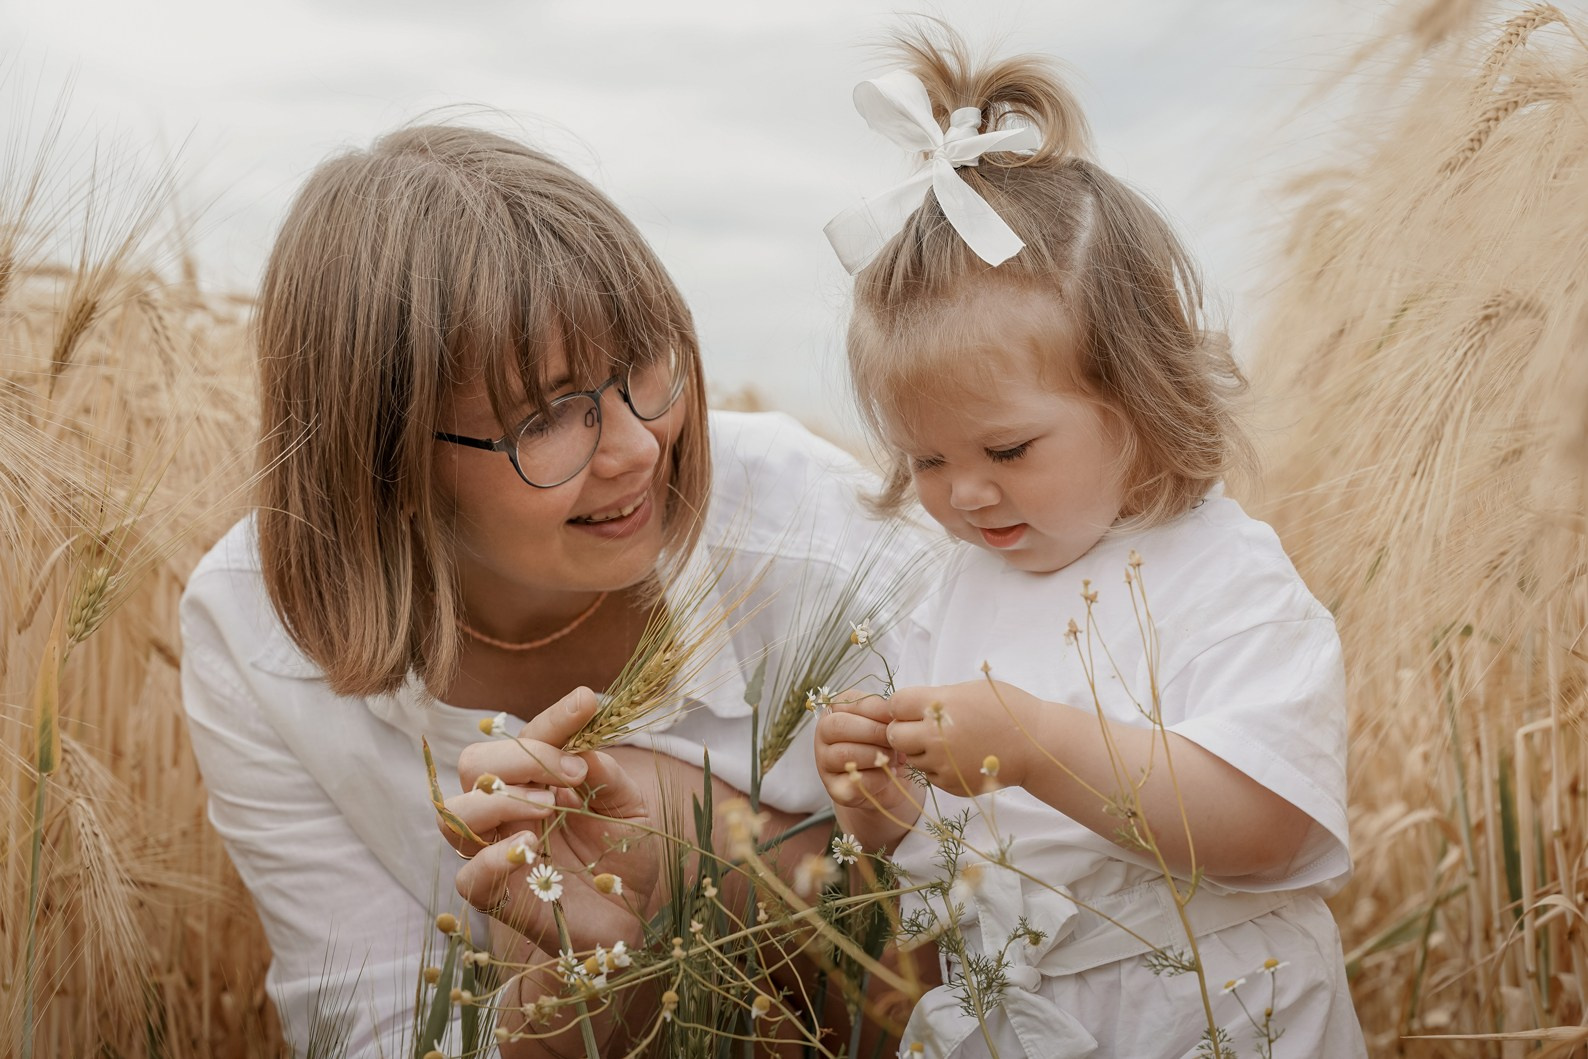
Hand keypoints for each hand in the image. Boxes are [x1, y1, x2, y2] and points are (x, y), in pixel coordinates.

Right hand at [445, 687, 660, 954]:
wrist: (632, 918)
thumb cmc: (623, 858)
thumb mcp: (629, 809)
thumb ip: (608, 777)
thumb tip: (585, 750)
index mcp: (535, 781)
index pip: (525, 737)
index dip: (553, 718)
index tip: (587, 702)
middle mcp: (507, 811)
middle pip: (474, 763)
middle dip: (520, 756)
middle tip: (572, 773)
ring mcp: (496, 853)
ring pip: (456, 812)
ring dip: (501, 800)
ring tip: (551, 807)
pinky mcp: (497, 898)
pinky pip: (467, 876)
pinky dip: (491, 858)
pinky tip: (530, 848)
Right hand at [814, 690, 919, 848]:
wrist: (891, 781)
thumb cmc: (887, 743)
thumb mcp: (887, 723)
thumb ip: (885, 715)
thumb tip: (894, 714)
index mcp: (835, 710)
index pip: (848, 702)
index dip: (876, 709)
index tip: (897, 717)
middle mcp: (823, 735)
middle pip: (838, 726)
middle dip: (873, 732)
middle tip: (894, 740)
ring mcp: (825, 764)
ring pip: (844, 754)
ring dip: (876, 755)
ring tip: (894, 757)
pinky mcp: (836, 789)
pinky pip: (854, 781)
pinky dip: (878, 778)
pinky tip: (889, 774)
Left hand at [887, 680, 1045, 795]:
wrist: (1036, 745)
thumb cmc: (1006, 709)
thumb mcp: (968, 691)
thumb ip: (936, 699)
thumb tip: (911, 707)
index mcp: (938, 705)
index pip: (895, 704)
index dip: (900, 706)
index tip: (911, 708)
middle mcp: (935, 735)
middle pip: (894, 736)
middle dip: (902, 731)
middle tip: (920, 729)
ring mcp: (943, 763)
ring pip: (911, 758)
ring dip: (920, 751)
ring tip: (947, 743)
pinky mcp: (951, 784)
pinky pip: (930, 775)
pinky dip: (938, 768)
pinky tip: (960, 758)